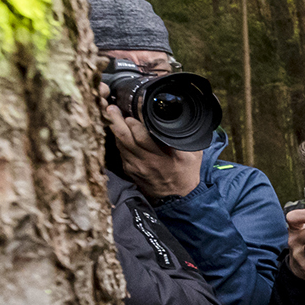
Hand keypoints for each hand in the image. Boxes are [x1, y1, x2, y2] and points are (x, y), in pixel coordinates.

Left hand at [99, 81, 200, 198]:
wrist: (179, 196)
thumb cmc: (186, 172)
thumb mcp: (193, 155)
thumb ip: (185, 138)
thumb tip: (181, 119)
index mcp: (162, 157)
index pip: (142, 137)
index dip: (134, 124)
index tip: (131, 111)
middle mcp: (146, 162)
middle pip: (125, 138)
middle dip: (116, 121)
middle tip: (112, 108)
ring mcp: (135, 167)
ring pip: (120, 144)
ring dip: (115, 128)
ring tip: (112, 113)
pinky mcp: (129, 170)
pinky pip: (121, 152)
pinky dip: (119, 139)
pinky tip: (118, 130)